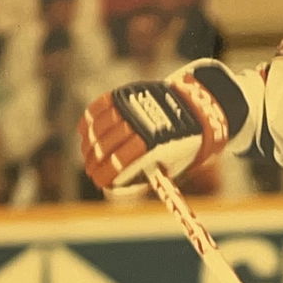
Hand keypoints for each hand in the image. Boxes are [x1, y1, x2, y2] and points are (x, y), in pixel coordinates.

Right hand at [80, 71, 230, 191]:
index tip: (97, 179)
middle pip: (105, 146)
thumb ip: (148, 174)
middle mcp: (141, 127)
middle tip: (90, 166)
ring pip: (99, 127)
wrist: (196, 108)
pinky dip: (90, 119)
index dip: (104, 174)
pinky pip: (100, 106)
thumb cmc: (183, 143)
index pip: (118, 165)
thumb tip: (120, 188)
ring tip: (88, 150)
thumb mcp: (172, 164)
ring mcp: (133, 108)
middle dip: (94, 160)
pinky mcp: (128, 94)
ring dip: (89, 141)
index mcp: (154, 148)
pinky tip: (87, 129)